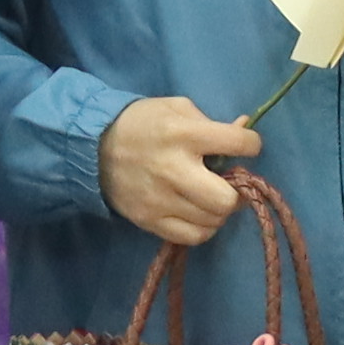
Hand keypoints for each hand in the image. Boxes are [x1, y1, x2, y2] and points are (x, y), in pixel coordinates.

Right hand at [99, 95, 259, 246]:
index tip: (246, 147)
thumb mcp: (176, 108)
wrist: (91, 149)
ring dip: (219, 209)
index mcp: (183, 134)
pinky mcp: (149, 220)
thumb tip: (244, 130)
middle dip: (237, 192)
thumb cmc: (141, 123)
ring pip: (212, 220)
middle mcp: (173, 170)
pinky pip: (193, 236)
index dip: (252, 145)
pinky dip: (203, 227)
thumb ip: (211, 122)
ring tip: (210, 196)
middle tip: (229, 184)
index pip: (237, 144)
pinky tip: (198, 213)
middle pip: (226, 199)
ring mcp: (160, 200)